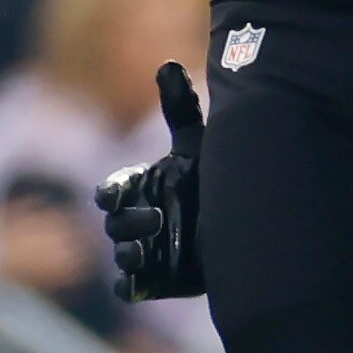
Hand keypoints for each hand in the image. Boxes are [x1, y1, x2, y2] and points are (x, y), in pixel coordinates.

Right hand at [97, 60, 206, 299]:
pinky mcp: (152, 282)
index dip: (111, 192)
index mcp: (137, 188)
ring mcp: (142, 251)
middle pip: (114, 224)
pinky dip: (129, 286)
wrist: (243, 227)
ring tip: (147, 250)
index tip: (119, 193)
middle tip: (156, 218)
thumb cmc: (211, 182)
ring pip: (120, 255)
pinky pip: (127, 288)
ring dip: (129, 253)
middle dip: (128, 222)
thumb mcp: (198, 146)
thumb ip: (180, 109)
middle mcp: (134, 219)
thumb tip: (167, 64)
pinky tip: (141, 283)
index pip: (109, 190)